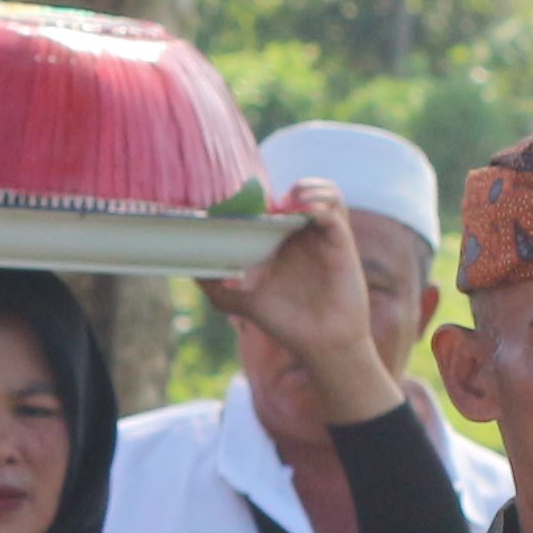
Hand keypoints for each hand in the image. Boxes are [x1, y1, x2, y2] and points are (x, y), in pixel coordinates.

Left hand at [203, 188, 404, 425]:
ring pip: (326, 193)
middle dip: (288, 187)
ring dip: (309, 188)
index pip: (280, 202)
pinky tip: (303, 210)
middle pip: (305, 190)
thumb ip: (220, 291)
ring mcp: (325, 238)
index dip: (266, 194)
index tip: (246, 199)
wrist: (321, 345)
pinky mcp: (342, 244)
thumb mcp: (247, 304)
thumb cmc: (288, 323)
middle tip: (268, 203)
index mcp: (285, 242)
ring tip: (289, 202)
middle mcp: (306, 236)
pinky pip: (335, 212)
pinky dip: (320, 203)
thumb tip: (191, 276)